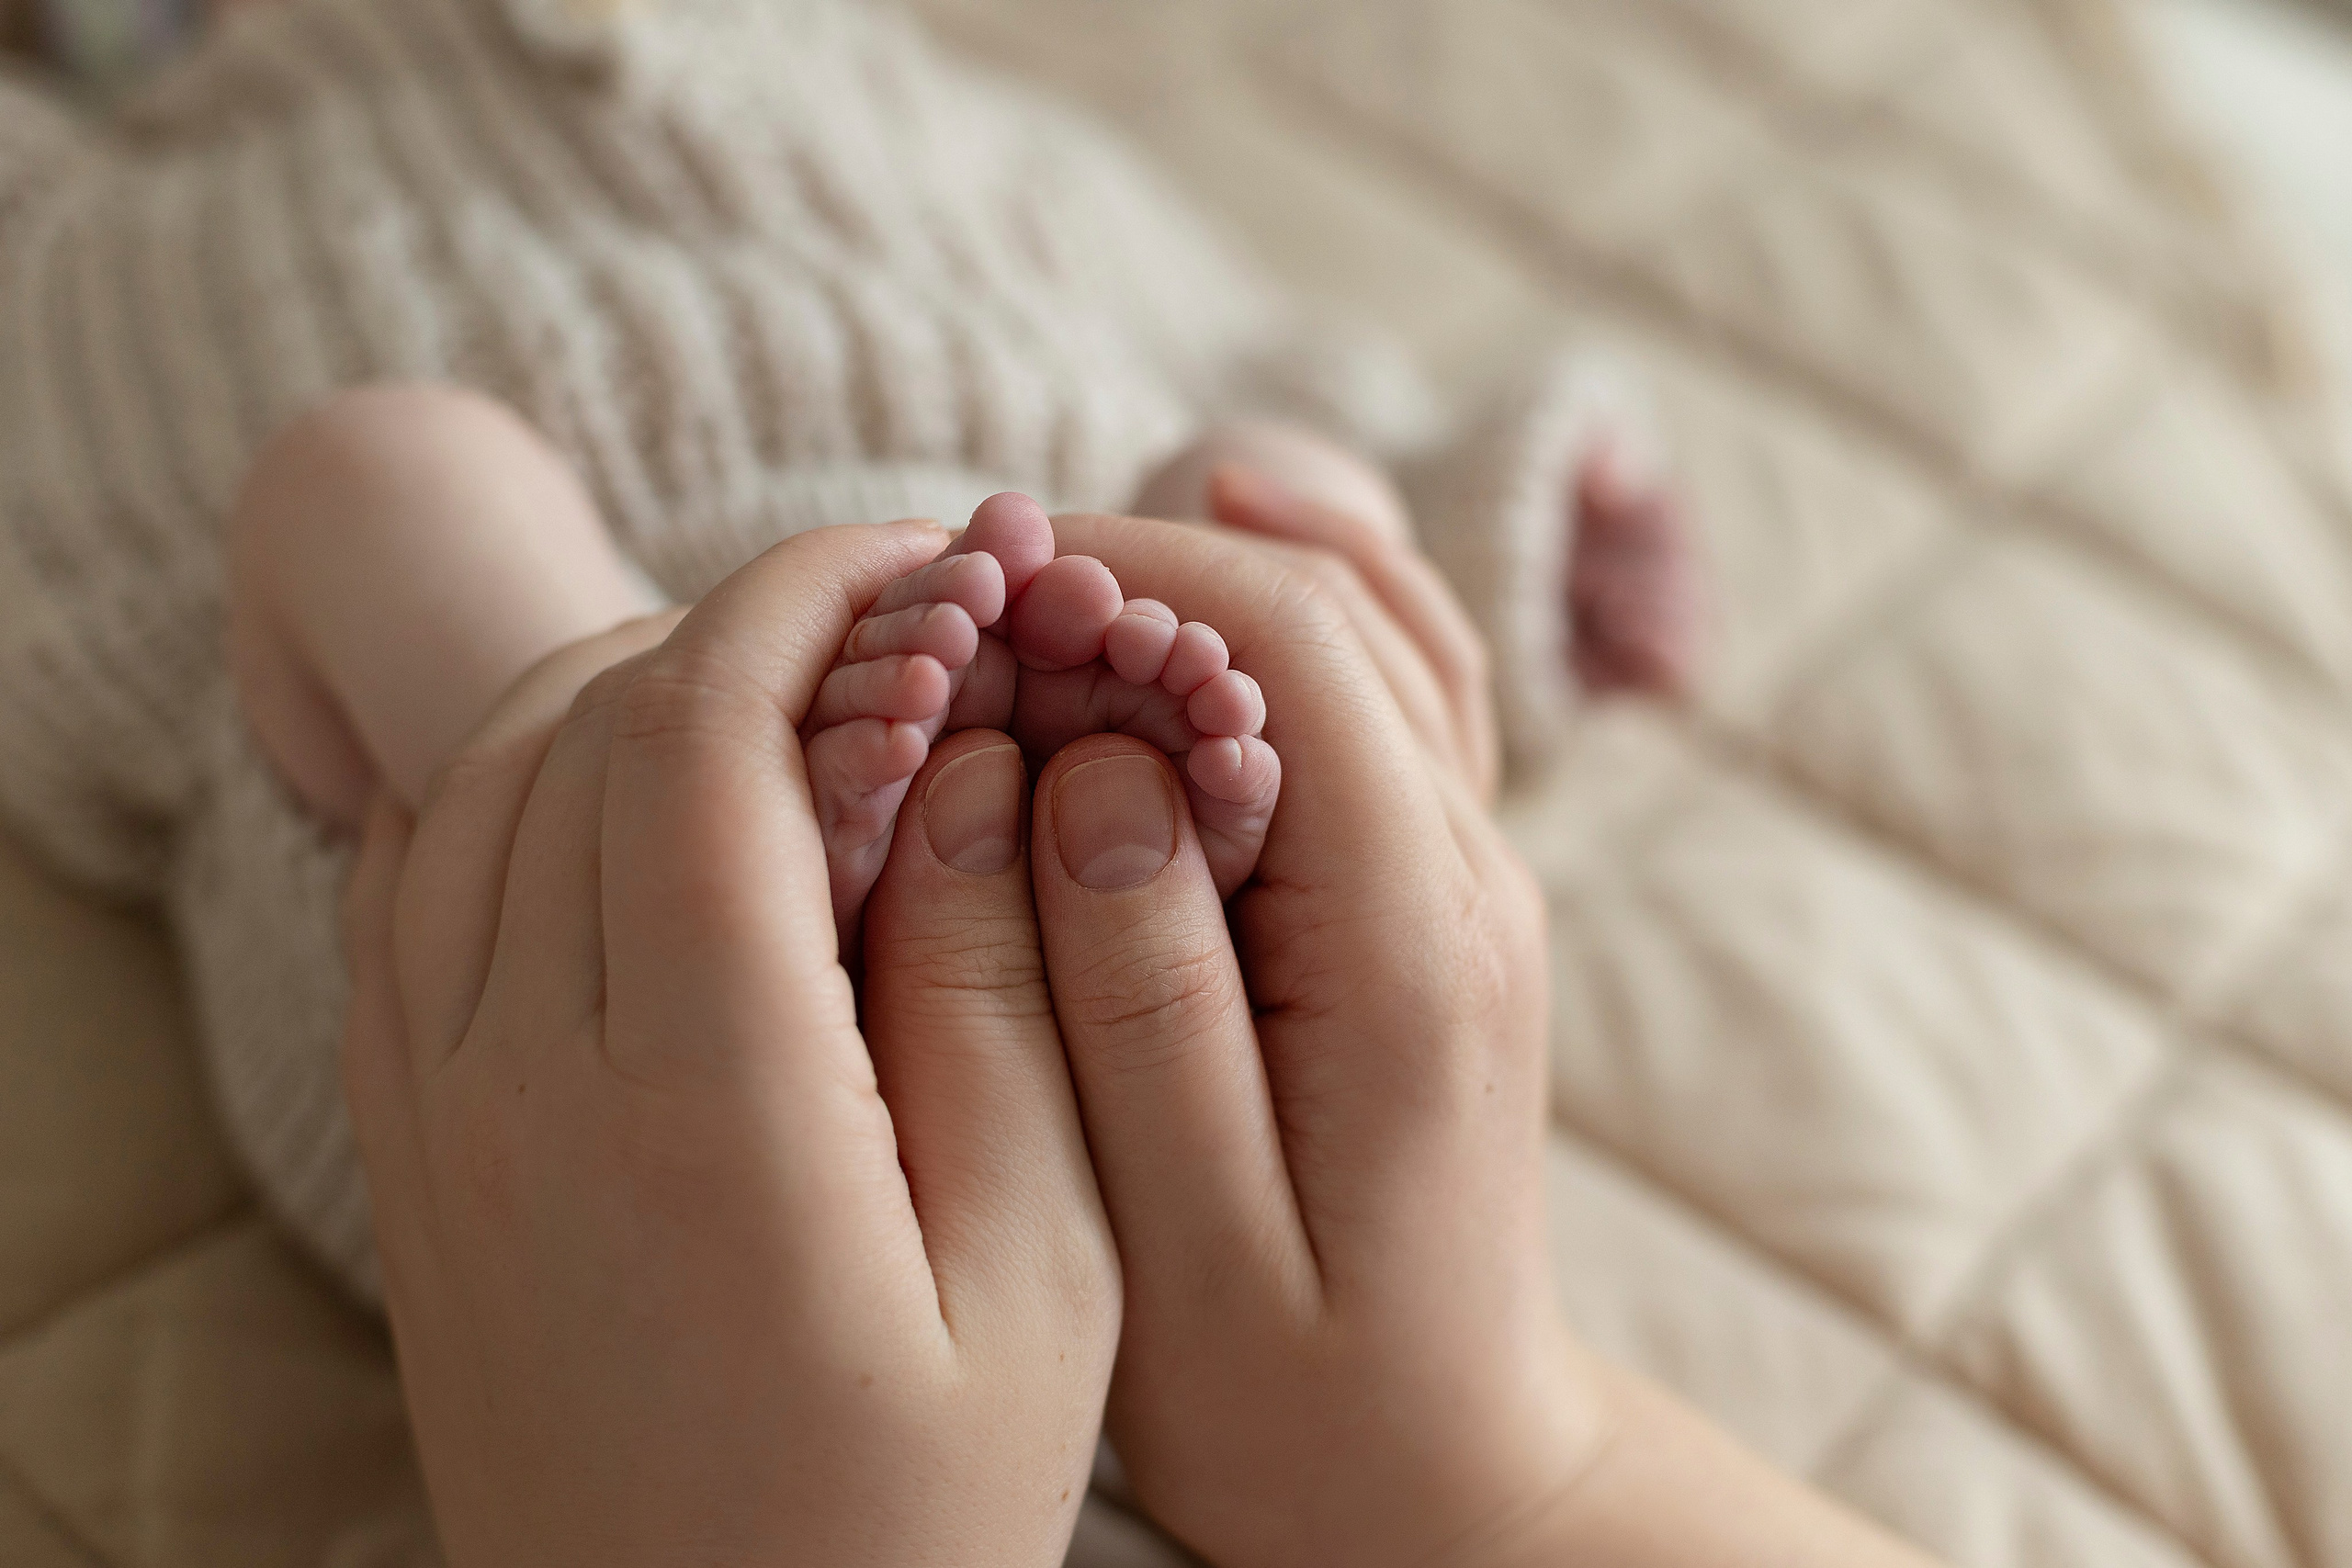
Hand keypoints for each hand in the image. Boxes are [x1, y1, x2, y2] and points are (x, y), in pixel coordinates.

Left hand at [339, 522, 1116, 1567]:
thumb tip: (984, 771)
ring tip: (794, 703)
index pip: (702, 735)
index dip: (813, 600)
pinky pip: (412, 886)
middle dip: (748, 622)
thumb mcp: (1042, 1278)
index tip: (930, 559)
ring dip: (636, 690)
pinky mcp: (410, 1151)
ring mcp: (436, 1114)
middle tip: (900, 625)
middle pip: (588, 725)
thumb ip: (1009, 1002)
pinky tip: (638, 803)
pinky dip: (518, 784)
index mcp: (699, 1103)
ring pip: (483, 781)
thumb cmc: (906, 1515)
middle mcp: (520, 1080)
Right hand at [1027, 512, 1937, 1567]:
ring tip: (1044, 592)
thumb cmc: (1297, 1394)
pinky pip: (1381, 691)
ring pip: (1364, 626)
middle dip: (1142, 565)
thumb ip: (1138, 998)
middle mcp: (1467, 876)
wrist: (1439, 1468)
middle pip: (1327, 609)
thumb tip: (1096, 772)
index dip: (1130, 576)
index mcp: (1413, 943)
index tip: (970, 589)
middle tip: (966, 598)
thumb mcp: (1186, 1237)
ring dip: (1202, 579)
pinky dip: (1279, 616)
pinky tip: (1191, 584)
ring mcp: (1465, 876)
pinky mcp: (1430, 896)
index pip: (1294, 649)